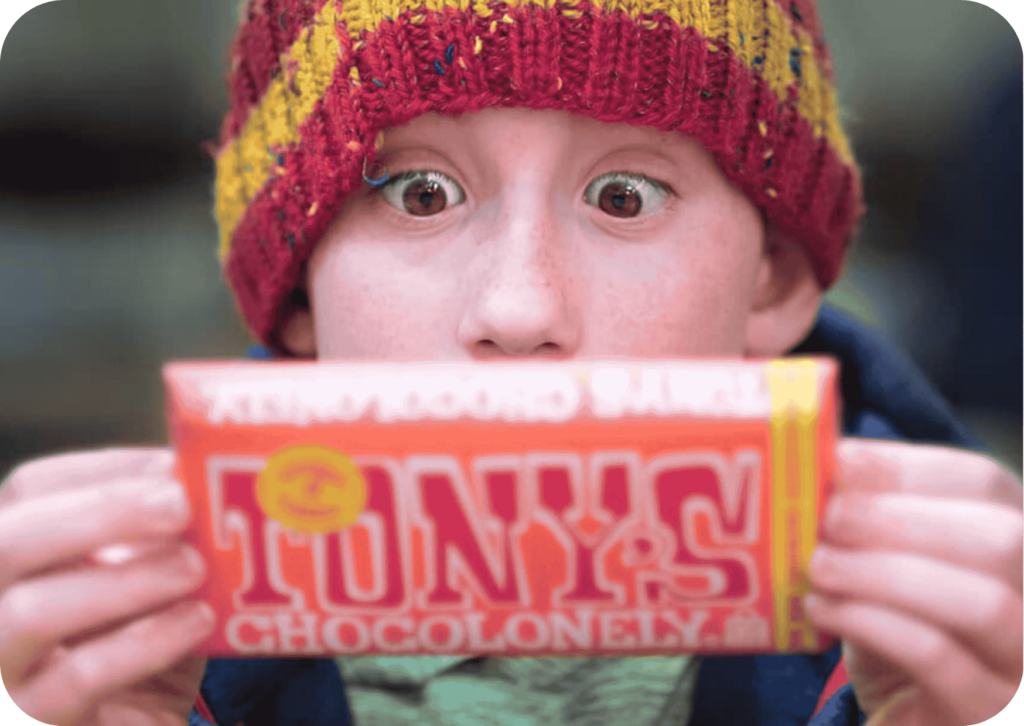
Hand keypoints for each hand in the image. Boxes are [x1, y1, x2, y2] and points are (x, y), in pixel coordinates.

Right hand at [0, 448, 212, 725]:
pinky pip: (76, 679)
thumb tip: (209, 481)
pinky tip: (194, 620)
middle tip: (181, 503)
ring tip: (194, 567)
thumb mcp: (148, 585)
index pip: (29, 490)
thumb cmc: (141, 648)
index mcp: (16, 560)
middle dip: (102, 511)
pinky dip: (142, 643)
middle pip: (8, 540)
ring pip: (30, 612)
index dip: (101, 470)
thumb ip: (160, 539)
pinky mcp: (32, 724)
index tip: (172, 466)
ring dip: (124, 580)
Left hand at [804, 438, 1022, 725]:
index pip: (986, 483)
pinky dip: (873, 622)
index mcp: (1016, 545)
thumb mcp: (881, 571)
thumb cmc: (894, 638)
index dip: (908, 466)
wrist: (905, 721)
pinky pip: (940, 659)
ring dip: (885, 572)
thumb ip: (864, 523)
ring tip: (819, 566)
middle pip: (1001, 537)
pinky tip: (823, 609)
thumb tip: (818, 464)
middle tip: (827, 517)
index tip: (840, 462)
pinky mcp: (988, 713)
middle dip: (899, 517)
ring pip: (983, 602)